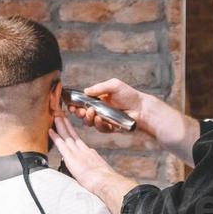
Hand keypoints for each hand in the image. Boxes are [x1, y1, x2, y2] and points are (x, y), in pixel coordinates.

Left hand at [48, 115, 137, 213]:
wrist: (105, 181)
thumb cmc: (104, 181)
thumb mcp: (101, 172)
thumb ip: (95, 169)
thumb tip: (94, 173)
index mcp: (90, 154)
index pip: (79, 143)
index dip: (73, 135)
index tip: (70, 129)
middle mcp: (84, 150)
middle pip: (73, 135)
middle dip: (67, 125)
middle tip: (62, 116)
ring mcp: (77, 152)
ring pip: (66, 136)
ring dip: (60, 126)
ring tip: (55, 117)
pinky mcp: (71, 157)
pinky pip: (61, 144)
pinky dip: (55, 137)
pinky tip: (50, 131)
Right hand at [75, 79, 198, 163]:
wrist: (142, 108)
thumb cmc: (130, 95)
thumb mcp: (114, 85)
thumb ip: (99, 87)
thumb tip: (86, 91)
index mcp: (98, 99)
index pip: (83, 102)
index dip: (75, 104)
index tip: (70, 104)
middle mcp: (99, 110)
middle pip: (83, 113)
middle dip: (78, 112)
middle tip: (78, 110)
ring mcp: (104, 119)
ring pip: (89, 122)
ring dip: (87, 118)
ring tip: (90, 112)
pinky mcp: (109, 128)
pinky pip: (100, 128)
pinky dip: (97, 124)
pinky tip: (98, 118)